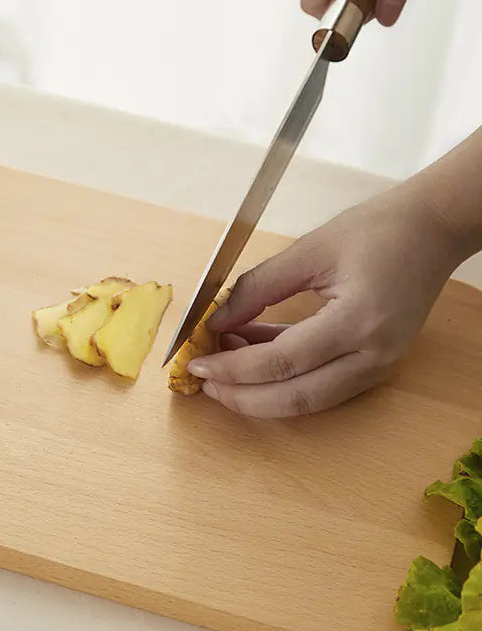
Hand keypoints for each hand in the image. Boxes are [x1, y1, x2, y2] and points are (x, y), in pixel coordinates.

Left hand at [186, 184, 463, 416]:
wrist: (433, 229)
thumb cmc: (376, 230)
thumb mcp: (308, 251)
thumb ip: (256, 289)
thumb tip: (214, 321)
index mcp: (358, 321)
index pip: (282, 362)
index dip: (233, 369)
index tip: (197, 362)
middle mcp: (374, 355)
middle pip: (296, 398)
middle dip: (242, 395)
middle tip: (205, 379)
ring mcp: (380, 366)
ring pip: (309, 400)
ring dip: (261, 390)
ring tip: (224, 362)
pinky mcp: (377, 365)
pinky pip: (322, 386)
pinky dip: (284, 378)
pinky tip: (253, 353)